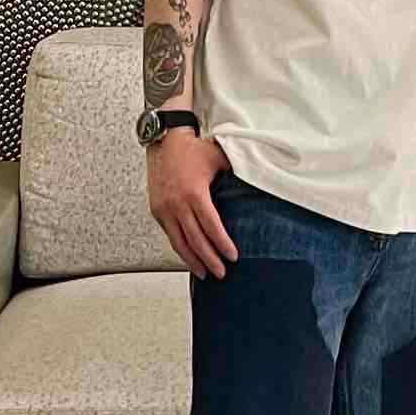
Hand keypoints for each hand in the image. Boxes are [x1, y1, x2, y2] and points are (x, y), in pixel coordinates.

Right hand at [147, 133, 238, 279]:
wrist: (164, 140)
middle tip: (221, 273)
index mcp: (194, 192)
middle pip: (194, 240)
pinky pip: (170, 234)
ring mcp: (164, 208)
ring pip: (179, 242)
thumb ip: (236, 174)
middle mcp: (176, 203)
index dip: (222, 244)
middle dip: (209, 259)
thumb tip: (258, 184)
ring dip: (192, 260)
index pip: (211, 226)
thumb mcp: (219, 158)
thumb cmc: (194, 149)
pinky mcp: (157, 210)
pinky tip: (190, 258)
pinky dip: (181, 249)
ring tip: (205, 274)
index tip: (233, 257)